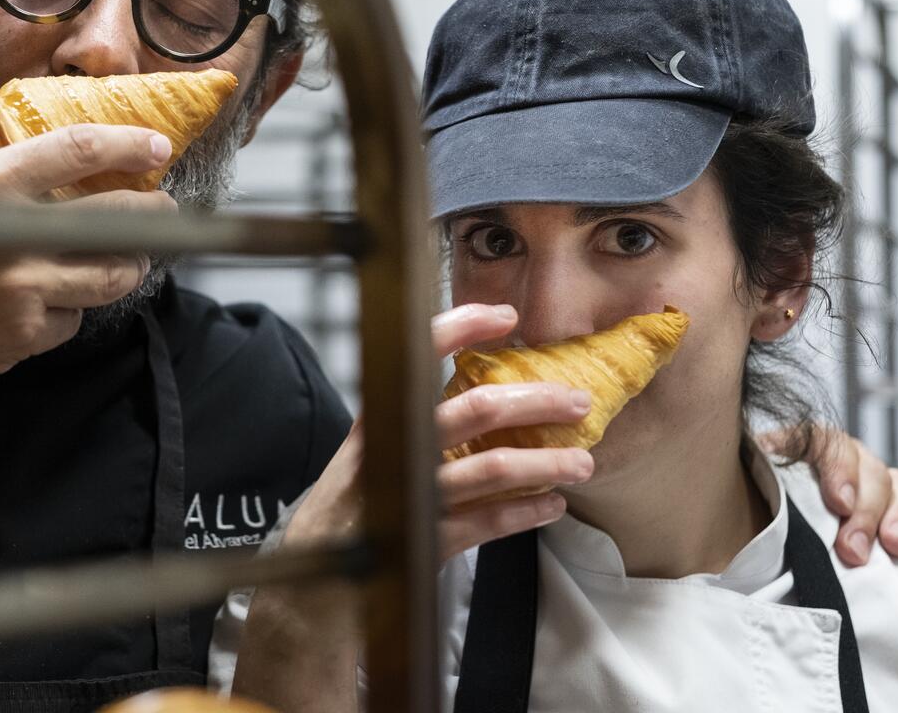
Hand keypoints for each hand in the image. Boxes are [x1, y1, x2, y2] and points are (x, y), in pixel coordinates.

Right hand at [0, 96, 177, 383]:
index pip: (78, 153)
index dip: (129, 145)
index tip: (155, 146)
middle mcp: (14, 242)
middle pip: (117, 223)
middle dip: (152, 214)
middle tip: (163, 209)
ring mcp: (22, 295)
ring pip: (108, 279)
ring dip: (123, 264)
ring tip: (122, 254)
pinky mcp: (20, 339)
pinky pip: (70, 321)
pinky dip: (70, 307)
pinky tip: (53, 296)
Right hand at [286, 303, 592, 561]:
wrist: (315, 580)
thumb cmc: (352, 504)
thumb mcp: (369, 449)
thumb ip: (412, 421)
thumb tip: (484, 393)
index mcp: (382, 414)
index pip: (417, 353)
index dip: (463, 327)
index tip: (506, 317)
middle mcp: (396, 447)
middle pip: (475, 409)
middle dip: (536, 401)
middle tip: (578, 402)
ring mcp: (412, 495)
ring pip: (492, 468)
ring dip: (546, 463)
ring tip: (582, 464)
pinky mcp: (426, 541)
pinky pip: (487, 522)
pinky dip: (524, 511)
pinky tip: (550, 506)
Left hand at [759, 427, 897, 564]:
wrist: (754, 538)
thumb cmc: (748, 513)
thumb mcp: (745, 495)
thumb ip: (758, 490)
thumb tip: (755, 479)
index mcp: (800, 447)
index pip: (826, 442)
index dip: (838, 468)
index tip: (838, 503)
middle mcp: (840, 460)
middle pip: (867, 468)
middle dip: (864, 512)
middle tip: (854, 551)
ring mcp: (870, 483)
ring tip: (895, 547)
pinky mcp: (894, 510)